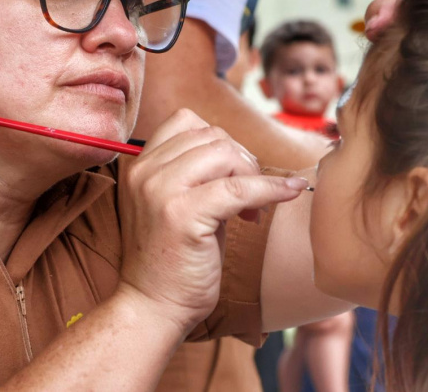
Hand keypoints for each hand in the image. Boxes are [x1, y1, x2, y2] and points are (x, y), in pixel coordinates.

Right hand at [116, 109, 308, 336]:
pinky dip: (270, 190)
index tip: (231, 175)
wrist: (153, 307)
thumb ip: (195, 173)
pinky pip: (240, 187)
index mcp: (141, 165)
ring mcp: (161, 191)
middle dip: (241, 160)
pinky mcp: (182, 214)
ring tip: (251, 210)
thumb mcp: (176, 204)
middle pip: (211, 135)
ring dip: (250, 175)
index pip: (187, 121)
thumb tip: (242, 153)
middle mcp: (145, 171)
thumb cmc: (172, 260)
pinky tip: (287, 196)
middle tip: (249, 198)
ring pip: (224, 153)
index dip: (220, 143)